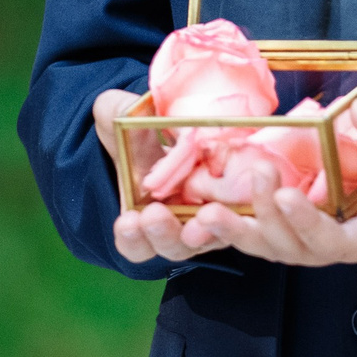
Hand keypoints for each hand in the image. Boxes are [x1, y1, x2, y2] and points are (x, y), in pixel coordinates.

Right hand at [97, 86, 233, 263]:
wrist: (185, 114)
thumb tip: (122, 110)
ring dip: (201, 233)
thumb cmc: (144, 123)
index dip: (131, 237)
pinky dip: (237, 214)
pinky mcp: (240, 203)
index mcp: (143, 213)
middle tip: (154, 215)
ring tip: (199, 220)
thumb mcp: (124, 115)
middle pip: (172, 245)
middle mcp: (177, 222)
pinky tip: (237, 198)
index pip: (134, 241)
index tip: (128, 220)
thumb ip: (116, 114)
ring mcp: (210, 215)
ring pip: (207, 238)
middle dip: (163, 234)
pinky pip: (240, 217)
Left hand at [180, 98, 356, 267]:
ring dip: (243, 230)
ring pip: (276, 246)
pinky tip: (212, 203)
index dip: (307, 223)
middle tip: (247, 183)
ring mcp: (327, 234)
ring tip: (207, 209)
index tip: (287, 194)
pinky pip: (273, 229)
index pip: (336, 242)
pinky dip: (243, 221)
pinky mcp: (313, 218)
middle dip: (265, 223)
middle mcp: (347, 244)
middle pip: (295, 251)